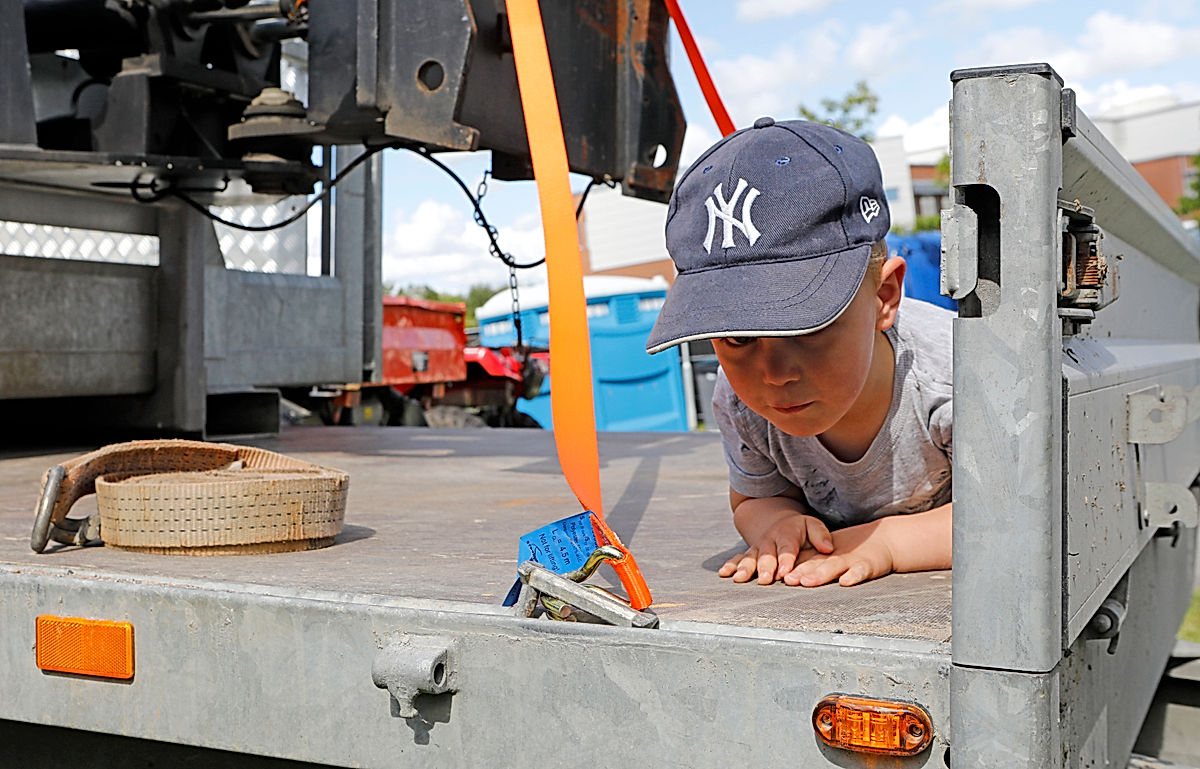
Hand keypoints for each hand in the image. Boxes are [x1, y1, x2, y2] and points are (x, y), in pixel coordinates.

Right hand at [718, 514, 833, 584]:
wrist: (778, 522)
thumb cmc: (800, 530)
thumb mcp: (813, 526)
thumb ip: (821, 536)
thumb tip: (827, 548)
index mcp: (787, 534)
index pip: (787, 549)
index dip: (786, 561)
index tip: (785, 573)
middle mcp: (769, 541)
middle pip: (766, 556)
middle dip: (764, 568)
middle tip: (764, 581)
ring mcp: (757, 547)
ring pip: (750, 558)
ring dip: (745, 568)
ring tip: (740, 578)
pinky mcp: (748, 554)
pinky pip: (738, 558)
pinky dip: (730, 565)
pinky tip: (724, 574)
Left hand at [783, 519, 893, 586]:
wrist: (884, 540)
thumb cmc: (853, 551)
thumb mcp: (830, 556)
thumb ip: (811, 564)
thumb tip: (785, 577)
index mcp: (823, 555)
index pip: (803, 561)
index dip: (790, 568)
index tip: (776, 576)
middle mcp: (834, 557)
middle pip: (815, 564)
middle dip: (800, 571)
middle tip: (787, 580)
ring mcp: (851, 560)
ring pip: (833, 567)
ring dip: (820, 574)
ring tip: (807, 581)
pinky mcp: (868, 565)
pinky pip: (860, 571)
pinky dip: (853, 576)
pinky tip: (845, 582)